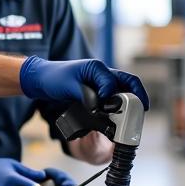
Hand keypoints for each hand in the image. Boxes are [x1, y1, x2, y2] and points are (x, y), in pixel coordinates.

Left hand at [19, 56, 149, 109]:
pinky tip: (120, 118)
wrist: (42, 79)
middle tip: (142, 111)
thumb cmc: (53, 79)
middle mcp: (103, 73)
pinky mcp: (98, 91)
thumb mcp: (69, 86)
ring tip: (134, 116)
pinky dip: (120, 106)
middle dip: (138, 96)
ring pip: (124, 91)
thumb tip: (100, 108)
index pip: (113, 82)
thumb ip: (86, 96)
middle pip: (129, 83)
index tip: (105, 109)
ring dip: (130, 102)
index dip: (112, 98)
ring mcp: (102, 82)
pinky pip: (114, 98)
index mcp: (97, 68)